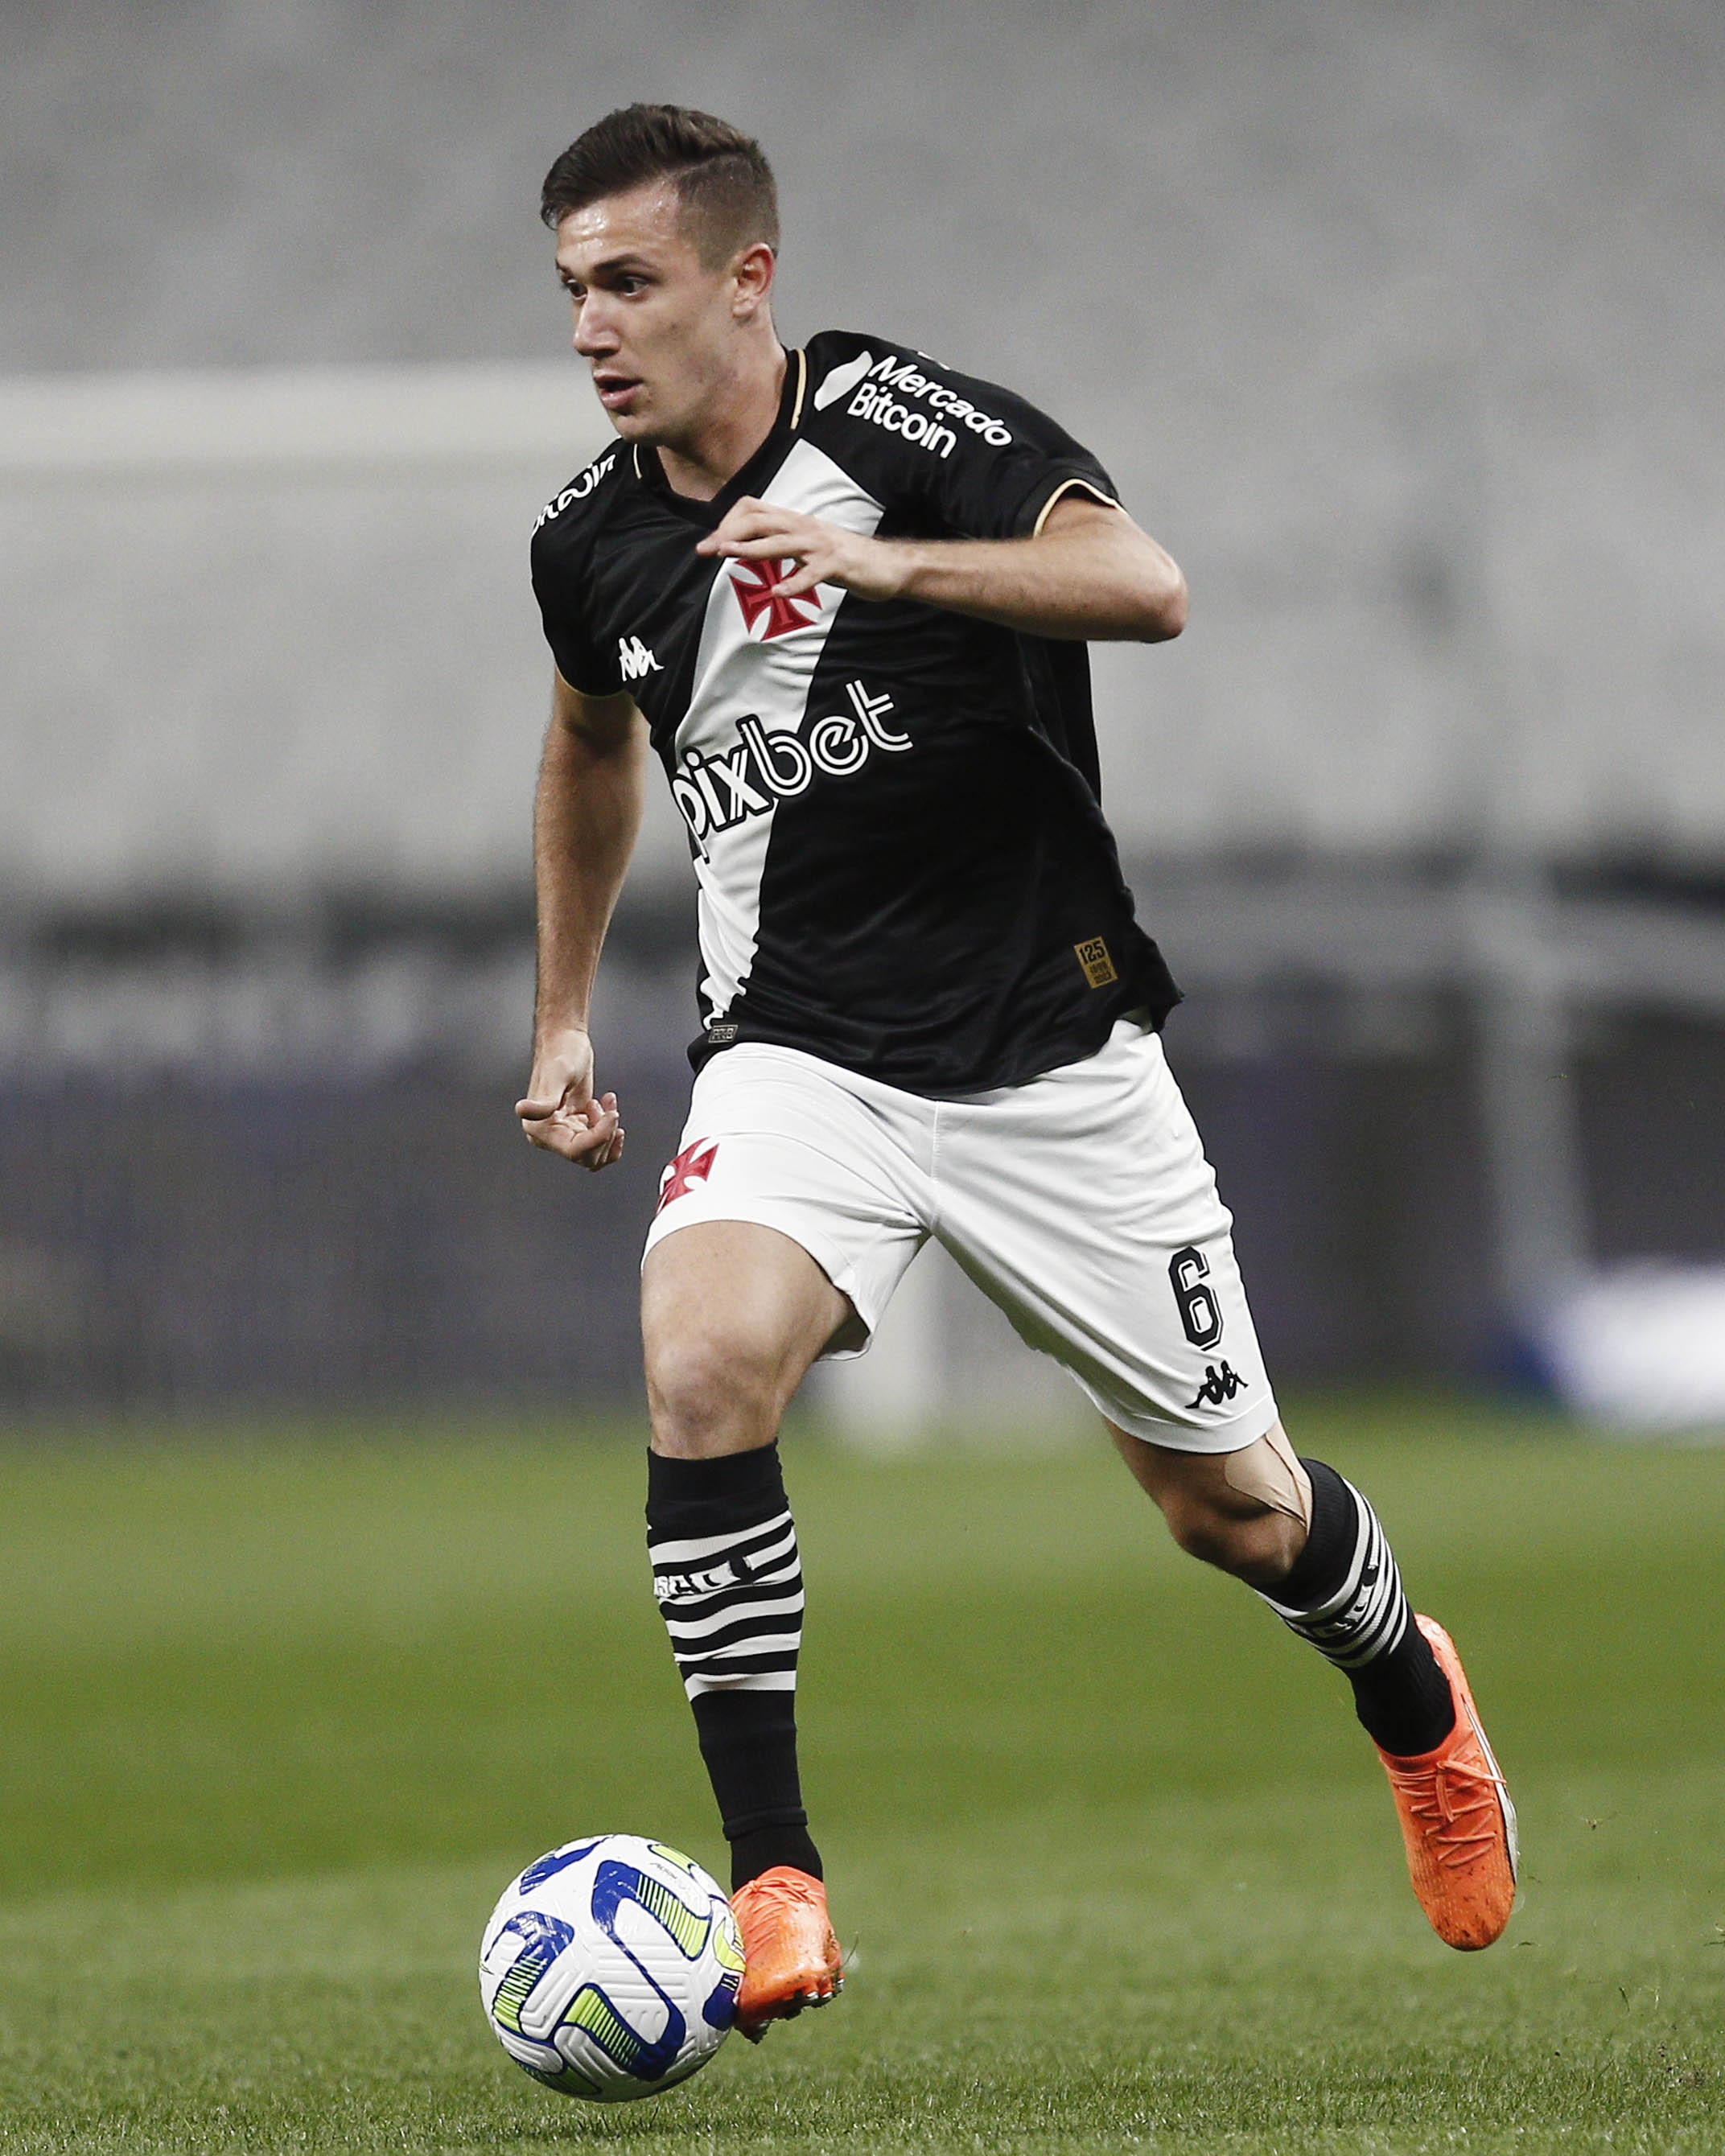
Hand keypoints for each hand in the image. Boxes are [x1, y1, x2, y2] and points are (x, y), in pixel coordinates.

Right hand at [515, 1026, 625, 1171]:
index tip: (612, 1115)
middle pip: (588, 1156)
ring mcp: (564, 1130)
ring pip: (595, 1153)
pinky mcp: (577, 1124)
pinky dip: (609, 1126)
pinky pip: (598, 1140)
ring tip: (608, 1106)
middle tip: (610, 1110)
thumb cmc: (561, 1053)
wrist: (566, 1039)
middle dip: (606, 1135)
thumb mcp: (557, 1076)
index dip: (599, 1137)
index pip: (575, 1151)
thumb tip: (522, 1110)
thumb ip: (544, 1100)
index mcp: (538, 1129)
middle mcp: (549, 1135)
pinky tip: (607, 1103)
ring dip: (609, 1131)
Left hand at [695, 498, 908, 603]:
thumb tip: (753, 547)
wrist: (887, 566)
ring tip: (727, 554)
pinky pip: (812, 573)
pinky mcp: (838, 564)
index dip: (730, 522)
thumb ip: (784, 544)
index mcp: (796, 523)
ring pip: (781, 542)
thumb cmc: (845, 559)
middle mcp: (805, 528)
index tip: (714, 542)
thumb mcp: (808, 547)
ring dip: (751, 548)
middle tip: (706, 550)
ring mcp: (821, 545)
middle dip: (730, 533)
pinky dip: (794, 583)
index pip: (755, 509)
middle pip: (761, 521)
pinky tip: (778, 592)